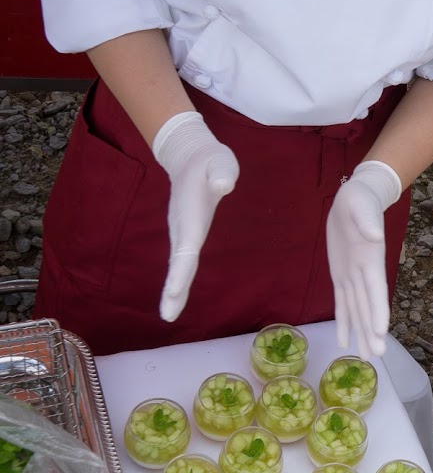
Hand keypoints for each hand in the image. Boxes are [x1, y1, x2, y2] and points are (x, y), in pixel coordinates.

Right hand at [150, 112, 239, 321]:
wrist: (191, 157)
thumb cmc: (211, 161)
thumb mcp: (220, 162)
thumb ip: (222, 173)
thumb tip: (223, 185)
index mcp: (191, 216)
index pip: (186, 247)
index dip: (180, 269)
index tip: (174, 290)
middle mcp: (183, 227)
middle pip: (178, 263)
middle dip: (173, 289)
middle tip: (168, 316)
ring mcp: (182, 231)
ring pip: (178, 264)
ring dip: (174, 288)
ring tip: (169, 314)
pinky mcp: (186, 232)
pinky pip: (182, 259)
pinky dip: (179, 277)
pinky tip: (177, 294)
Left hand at [327, 161, 402, 359]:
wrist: (355, 198)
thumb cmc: (360, 200)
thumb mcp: (361, 205)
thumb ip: (368, 221)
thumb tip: (374, 235)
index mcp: (370, 259)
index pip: (375, 289)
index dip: (378, 310)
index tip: (381, 332)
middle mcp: (363, 273)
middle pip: (368, 306)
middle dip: (373, 331)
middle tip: (378, 356)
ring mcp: (352, 276)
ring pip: (357, 310)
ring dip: (362, 332)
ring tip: (369, 356)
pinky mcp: (340, 275)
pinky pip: (342, 302)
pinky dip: (345, 321)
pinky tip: (345, 340)